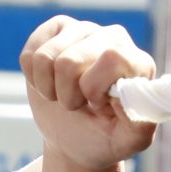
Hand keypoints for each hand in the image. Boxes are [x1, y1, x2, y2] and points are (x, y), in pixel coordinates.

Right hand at [21, 16, 157, 171]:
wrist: (76, 139)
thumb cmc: (105, 138)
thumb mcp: (128, 141)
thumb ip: (140, 125)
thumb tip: (126, 96)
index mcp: (138, 62)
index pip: (112, 58)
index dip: (93, 87)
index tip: (96, 104)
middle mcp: (114, 38)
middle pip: (69, 61)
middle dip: (67, 94)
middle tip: (79, 105)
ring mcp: (84, 30)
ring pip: (45, 57)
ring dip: (50, 88)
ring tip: (64, 96)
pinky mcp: (56, 30)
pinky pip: (30, 54)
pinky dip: (34, 79)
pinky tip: (51, 83)